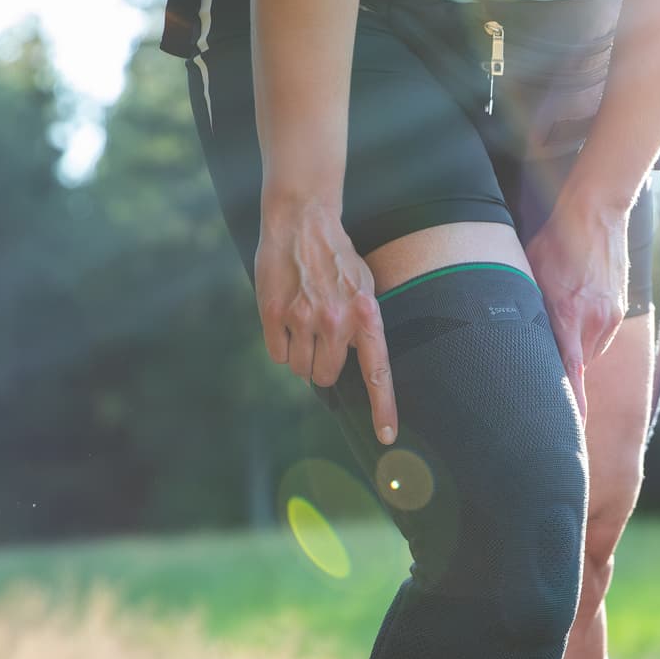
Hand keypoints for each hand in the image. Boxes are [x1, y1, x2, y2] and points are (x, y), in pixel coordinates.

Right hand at [255, 194, 396, 444]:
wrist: (302, 221)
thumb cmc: (336, 258)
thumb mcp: (365, 287)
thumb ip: (364, 325)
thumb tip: (357, 362)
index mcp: (366, 315)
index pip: (377, 370)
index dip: (382, 406)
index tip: (386, 436)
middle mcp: (337, 320)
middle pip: (324, 377)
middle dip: (320, 367)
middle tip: (319, 340)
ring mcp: (303, 317)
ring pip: (299, 369)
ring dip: (299, 355)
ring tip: (302, 322)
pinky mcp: (273, 313)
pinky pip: (277, 354)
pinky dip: (280, 344)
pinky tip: (285, 316)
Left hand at [526, 184, 628, 421]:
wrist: (596, 213)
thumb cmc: (554, 242)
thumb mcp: (530, 276)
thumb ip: (529, 314)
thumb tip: (514, 342)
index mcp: (568, 316)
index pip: (570, 375)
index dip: (571, 406)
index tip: (571, 431)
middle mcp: (594, 323)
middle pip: (575, 364)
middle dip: (560, 362)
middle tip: (545, 348)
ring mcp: (610, 317)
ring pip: (587, 351)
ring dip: (574, 343)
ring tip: (562, 311)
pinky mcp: (618, 310)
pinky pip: (599, 335)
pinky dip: (586, 330)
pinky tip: (576, 304)